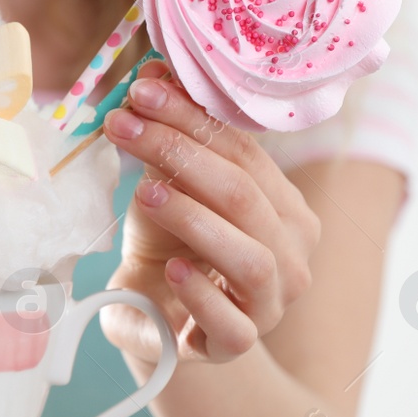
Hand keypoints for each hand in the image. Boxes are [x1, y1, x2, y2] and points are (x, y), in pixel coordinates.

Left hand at [99, 61, 321, 363]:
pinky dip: (202, 292)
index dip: (191, 118)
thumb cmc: (168, 239)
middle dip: (181, 153)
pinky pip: (233, 324)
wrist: (150, 312)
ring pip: (252, 258)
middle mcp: (292, 253)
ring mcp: (271, 304)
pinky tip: (171, 267)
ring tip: (146, 190)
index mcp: (285, 207)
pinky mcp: (238, 344)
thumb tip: (154, 71)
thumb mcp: (165, 182)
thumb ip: (170, 136)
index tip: (139, 91)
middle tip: (126, 127)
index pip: (245, 153)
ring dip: (195, 217)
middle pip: (245, 196)